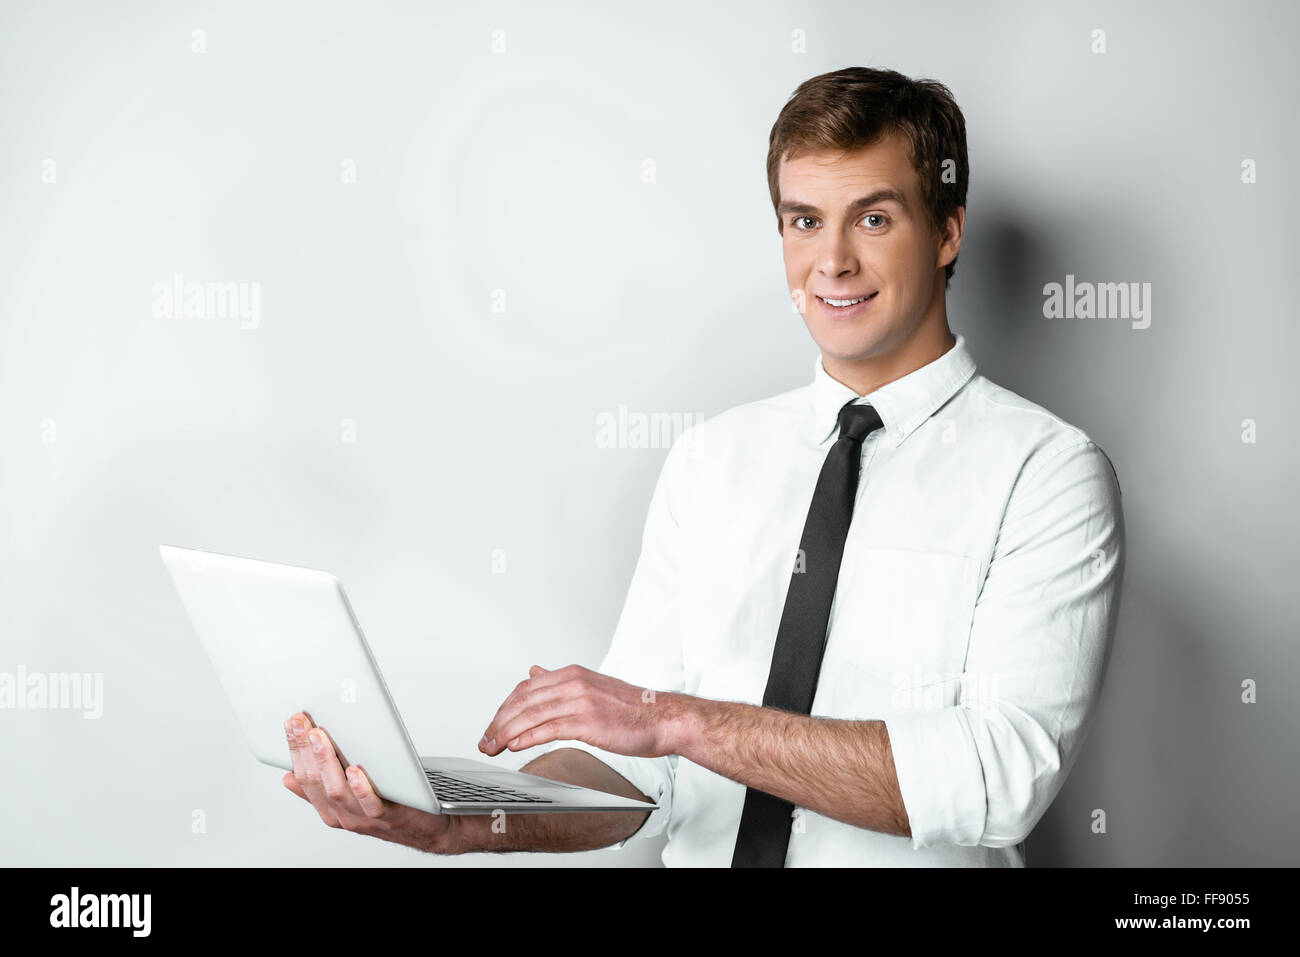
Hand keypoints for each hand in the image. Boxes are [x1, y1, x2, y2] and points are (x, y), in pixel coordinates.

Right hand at [282, 712, 453, 853]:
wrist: (426, 829)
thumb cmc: (388, 806)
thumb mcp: (349, 798)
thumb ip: (322, 788)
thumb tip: (289, 777)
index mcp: (330, 808)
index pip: (304, 777)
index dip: (295, 749)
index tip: (292, 723)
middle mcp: (343, 814)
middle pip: (316, 781)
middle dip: (304, 749)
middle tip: (300, 722)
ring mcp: (364, 817)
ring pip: (337, 791)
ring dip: (326, 762)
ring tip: (319, 737)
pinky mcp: (390, 816)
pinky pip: (371, 805)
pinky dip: (361, 788)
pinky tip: (355, 770)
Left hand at [478, 665, 684, 758]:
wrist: (663, 719)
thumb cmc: (631, 709)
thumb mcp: (591, 685)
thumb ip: (560, 682)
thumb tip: (534, 671)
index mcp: (571, 674)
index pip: (525, 689)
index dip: (503, 708)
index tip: (492, 726)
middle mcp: (573, 683)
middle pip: (522, 700)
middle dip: (498, 722)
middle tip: (485, 741)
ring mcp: (580, 700)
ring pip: (531, 714)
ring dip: (506, 732)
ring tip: (493, 747)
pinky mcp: (588, 721)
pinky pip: (548, 729)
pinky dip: (527, 738)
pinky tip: (515, 746)